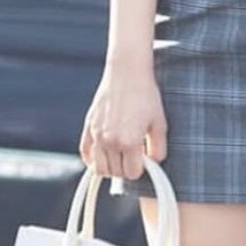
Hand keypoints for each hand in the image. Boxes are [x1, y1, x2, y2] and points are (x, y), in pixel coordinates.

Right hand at [79, 61, 167, 180]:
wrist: (127, 72)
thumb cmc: (146, 95)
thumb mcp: (160, 123)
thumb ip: (159, 148)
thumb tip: (153, 163)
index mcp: (129, 141)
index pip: (132, 173)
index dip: (141, 168)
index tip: (144, 158)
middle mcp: (110, 141)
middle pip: (115, 173)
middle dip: (127, 167)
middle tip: (134, 154)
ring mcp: (96, 134)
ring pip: (99, 168)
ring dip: (111, 166)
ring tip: (121, 155)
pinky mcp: (88, 126)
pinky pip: (85, 154)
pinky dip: (93, 159)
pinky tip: (104, 154)